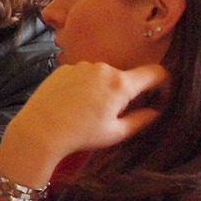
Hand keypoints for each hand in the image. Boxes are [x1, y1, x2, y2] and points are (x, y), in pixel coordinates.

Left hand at [0, 62, 166, 190]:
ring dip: (103, 88)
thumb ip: (141, 120)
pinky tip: (72, 104)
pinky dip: (84, 86)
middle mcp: (103, 68)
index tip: (159, 96)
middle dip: (126, 92)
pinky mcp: (63, 68)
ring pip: (103, 76)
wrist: (38, 130)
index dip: (162, 83)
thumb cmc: (80, 135)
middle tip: (114, 113)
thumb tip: (156, 111)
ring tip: (88, 111)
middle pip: (125, 76)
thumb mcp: (116, 133)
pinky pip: (82, 75)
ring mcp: (81, 66)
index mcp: (120, 83)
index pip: (155, 72)